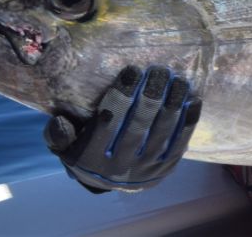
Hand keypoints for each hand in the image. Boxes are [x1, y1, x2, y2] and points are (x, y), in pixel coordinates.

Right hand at [44, 66, 201, 192]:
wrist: (109, 182)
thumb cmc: (86, 151)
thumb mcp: (65, 146)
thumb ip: (58, 134)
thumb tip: (59, 121)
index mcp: (92, 157)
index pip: (108, 122)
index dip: (121, 95)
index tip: (132, 70)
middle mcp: (119, 167)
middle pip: (138, 127)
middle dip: (150, 96)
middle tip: (159, 70)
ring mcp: (144, 170)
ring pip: (162, 134)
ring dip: (172, 106)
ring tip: (178, 81)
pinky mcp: (164, 170)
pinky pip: (179, 145)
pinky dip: (188, 123)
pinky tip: (193, 101)